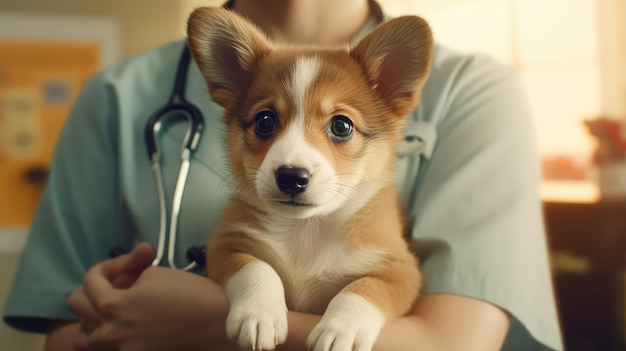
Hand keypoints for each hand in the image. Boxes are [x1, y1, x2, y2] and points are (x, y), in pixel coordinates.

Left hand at [67, 243, 239, 350]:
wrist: (216, 323)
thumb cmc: (189, 293)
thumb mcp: (154, 274)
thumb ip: (129, 277)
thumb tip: (122, 283)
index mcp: (111, 305)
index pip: (89, 281)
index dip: (105, 267)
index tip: (123, 265)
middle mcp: (109, 332)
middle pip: (78, 309)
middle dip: (93, 292)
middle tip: (116, 286)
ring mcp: (122, 350)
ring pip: (86, 339)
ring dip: (94, 321)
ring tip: (114, 312)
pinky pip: (110, 349)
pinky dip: (112, 338)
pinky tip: (129, 327)